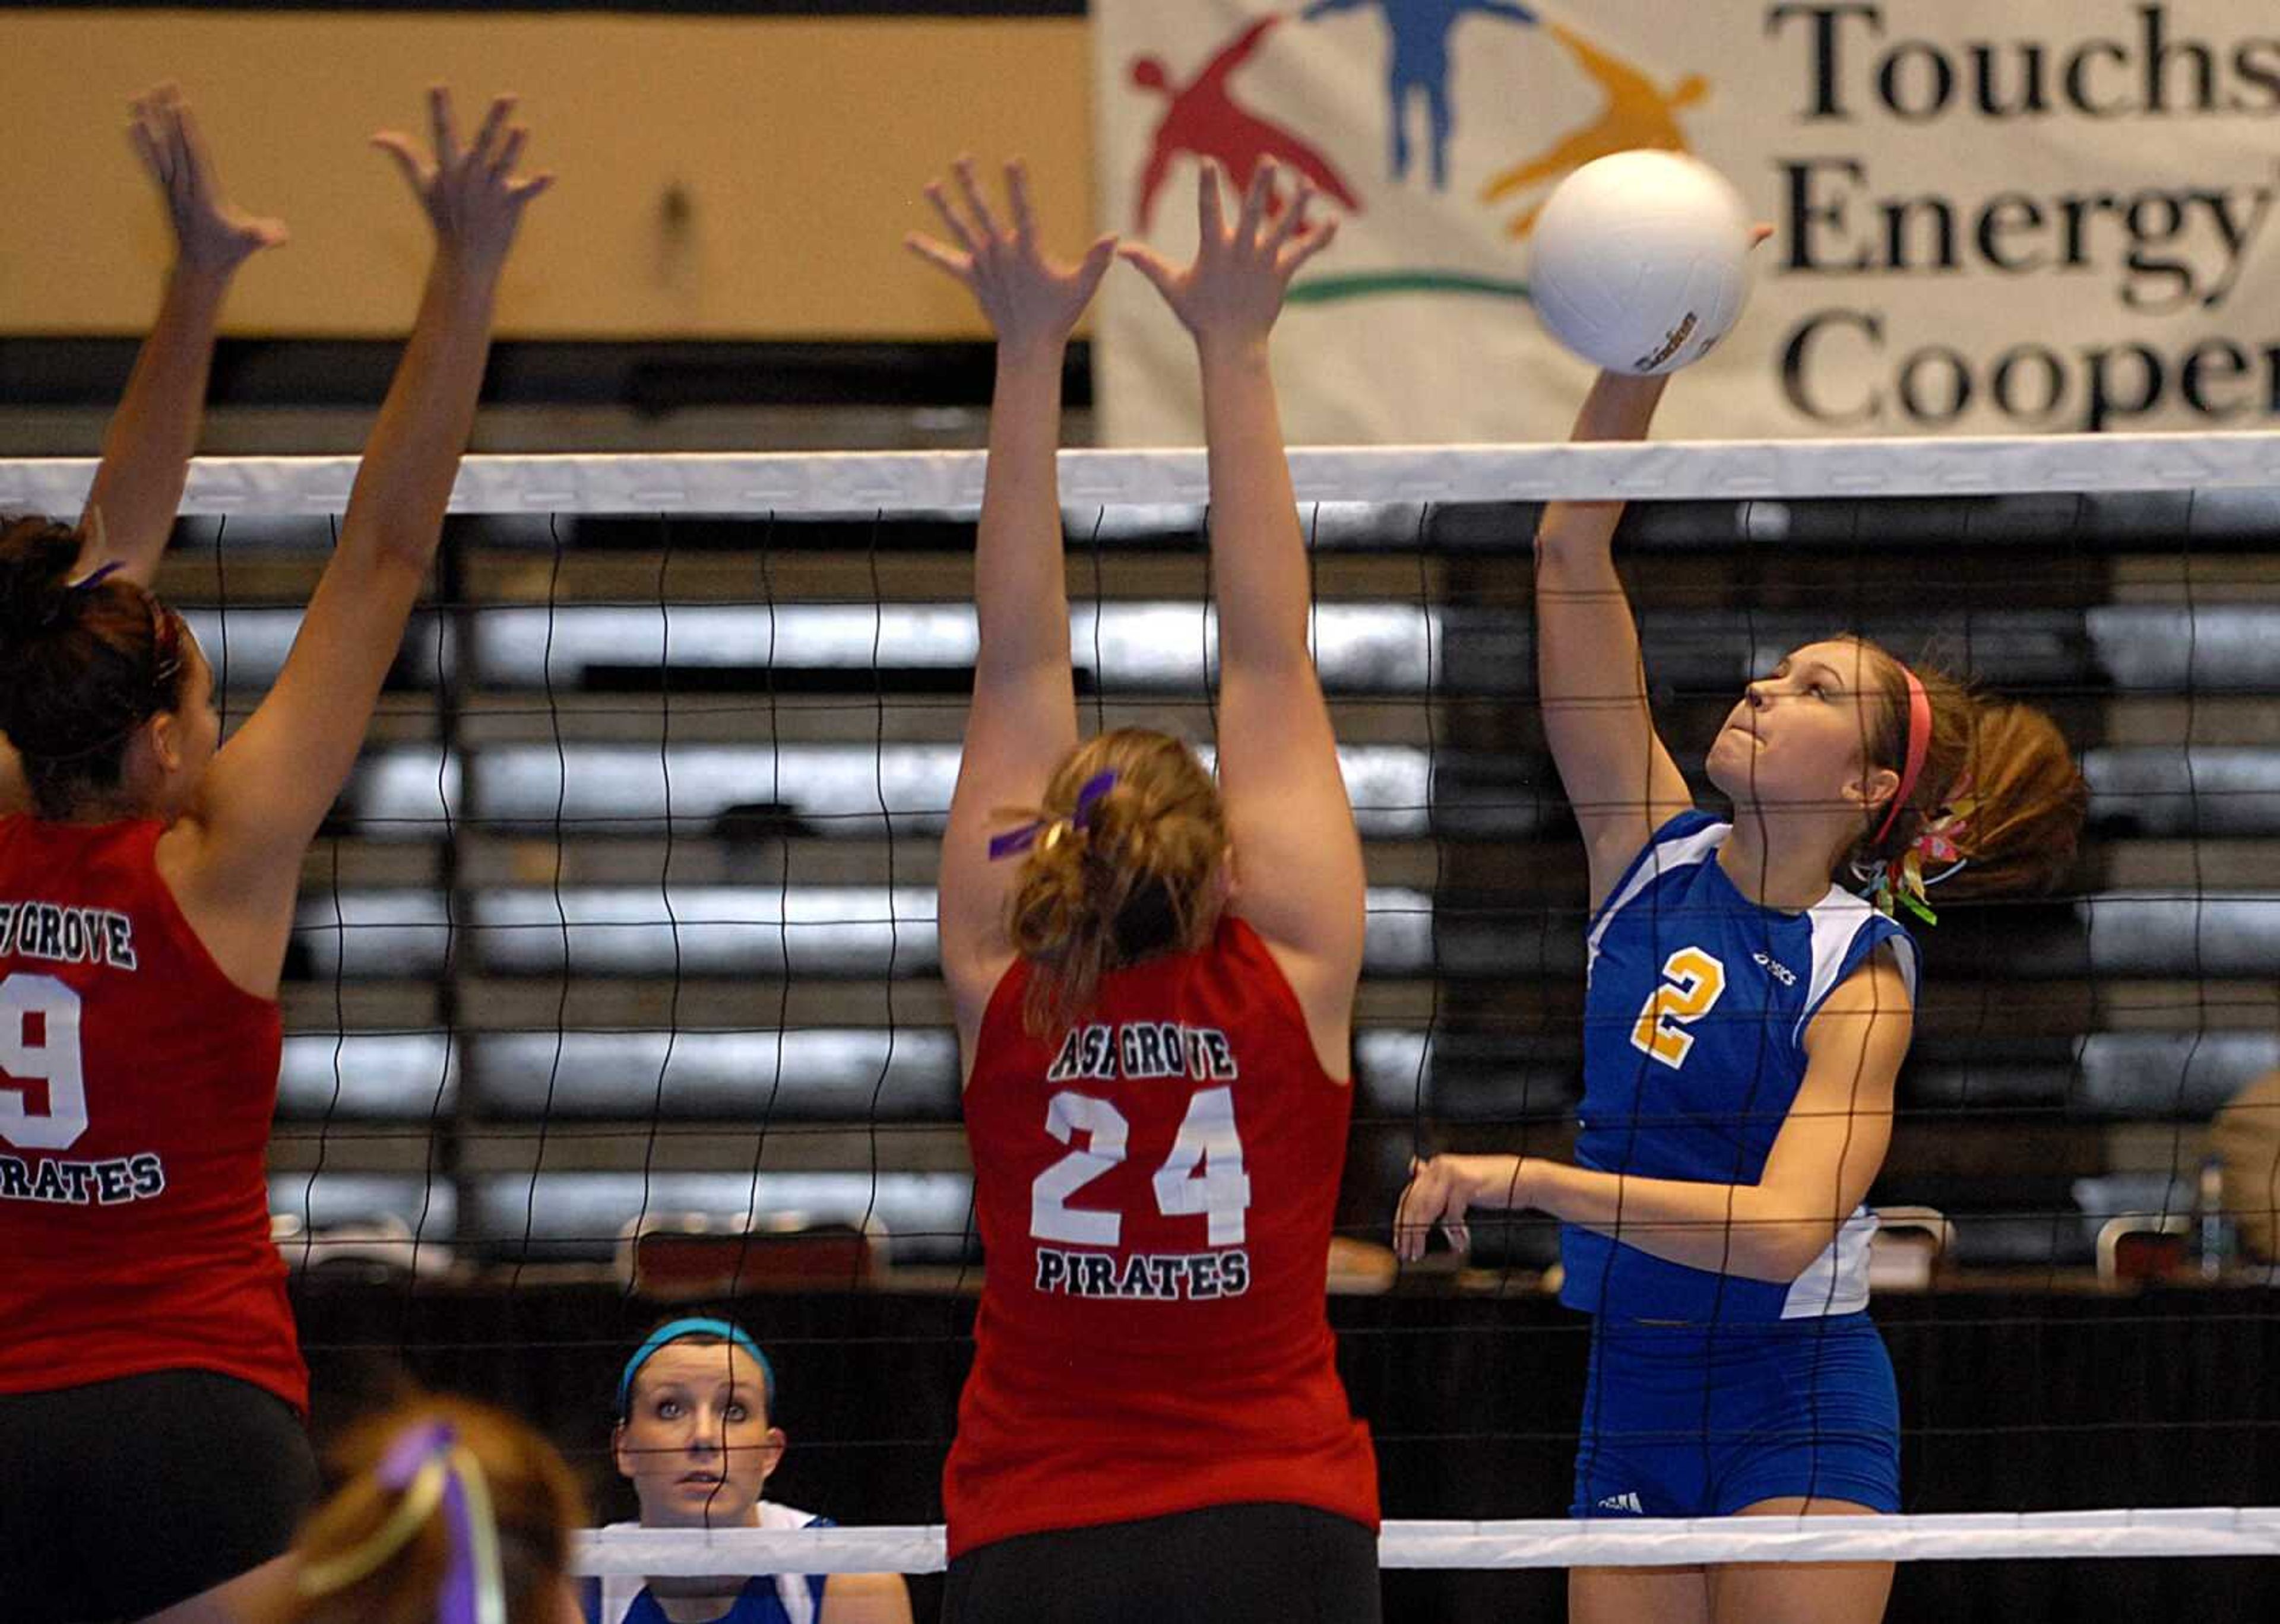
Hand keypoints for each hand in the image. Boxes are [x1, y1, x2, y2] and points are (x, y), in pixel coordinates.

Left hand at [128, 82, 286, 274]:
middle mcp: (182, 187)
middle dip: (167, 114)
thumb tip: (280, 236)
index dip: (186, 129)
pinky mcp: (165, 190)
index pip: (193, 154)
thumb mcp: (251, 242)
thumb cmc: (230, 251)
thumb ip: (265, 236)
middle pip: (173, 143)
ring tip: (138, 95)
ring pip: (158, 148)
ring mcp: (171, 188)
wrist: (201, 267)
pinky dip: (139, 142)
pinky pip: (149, 160)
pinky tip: (130, 123)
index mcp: (203, 193)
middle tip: (162, 85)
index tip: (179, 103)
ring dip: (149, 121)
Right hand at [372, 87, 552, 275]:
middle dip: (494, 119)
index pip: (442, 132)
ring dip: (513, 147)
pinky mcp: (510, 206)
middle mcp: (470, 176)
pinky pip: (526, 193)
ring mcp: (491, 192)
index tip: (437, 86)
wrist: (466, 257)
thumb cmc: (444, 217)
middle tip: (508, 96)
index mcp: (449, 168)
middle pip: (483, 142)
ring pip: (504, 164)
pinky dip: (537, 185)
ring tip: (522, 128)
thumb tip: (375, 138)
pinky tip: (550, 176)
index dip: (440, 109)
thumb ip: (404, 156)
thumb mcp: (422, 185)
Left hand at [906, 157, 1116, 356]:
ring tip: (929, 186)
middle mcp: (1000, 255)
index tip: (1012, 159)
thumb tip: (1115, 238)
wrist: (1028, 345)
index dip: (1018, 185)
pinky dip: (928, 252)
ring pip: (961, 230)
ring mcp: (983, 266)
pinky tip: (907, 240)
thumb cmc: (1059, 314)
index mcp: (1027, 252)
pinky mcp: (972, 279)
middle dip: (972, 183)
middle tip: (960, 158)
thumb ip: (1097, 261)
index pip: (1023, 210)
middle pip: (983, 212)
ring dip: (945, 207)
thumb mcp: (1082, 286)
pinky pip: (947, 263)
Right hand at [1118, 158, 1337, 350]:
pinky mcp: (1282, 273)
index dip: (1207, 186)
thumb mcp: (1171, 287)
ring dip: (1298, 205)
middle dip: (1261, 185)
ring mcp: (1264, 262)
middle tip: (1269, 160)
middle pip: (1253, 212)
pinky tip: (1334, 221)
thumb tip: (1121, 250)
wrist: (1232, 344)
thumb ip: (1149, 265)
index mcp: (1214, 250)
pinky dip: (1319, 238)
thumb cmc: (1199, 315)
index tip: (1207, 162)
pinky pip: (1303, 252)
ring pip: (1284, 228)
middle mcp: (1242, 251)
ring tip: (1309, 183)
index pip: (1208, 211)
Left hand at [1393, 1154, 1528, 1262]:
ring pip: (1426, 1210)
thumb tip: (1412, 1167)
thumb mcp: (1459, 1182)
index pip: (1409, 1194)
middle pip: (1414, 1203)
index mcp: (1436, 1166)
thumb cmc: (1492, 1183)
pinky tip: (1459, 1242)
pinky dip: (1453, 1233)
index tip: (1399, 1239)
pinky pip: (1451, 1215)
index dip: (1401, 1219)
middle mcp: (1440, 1167)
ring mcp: (1452, 1174)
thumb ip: (1436, 1182)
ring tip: (1420, 1252)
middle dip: (1407, 1231)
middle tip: (1406, 1251)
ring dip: (1421, 1235)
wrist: (1523, 1179)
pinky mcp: (1466, 1184)